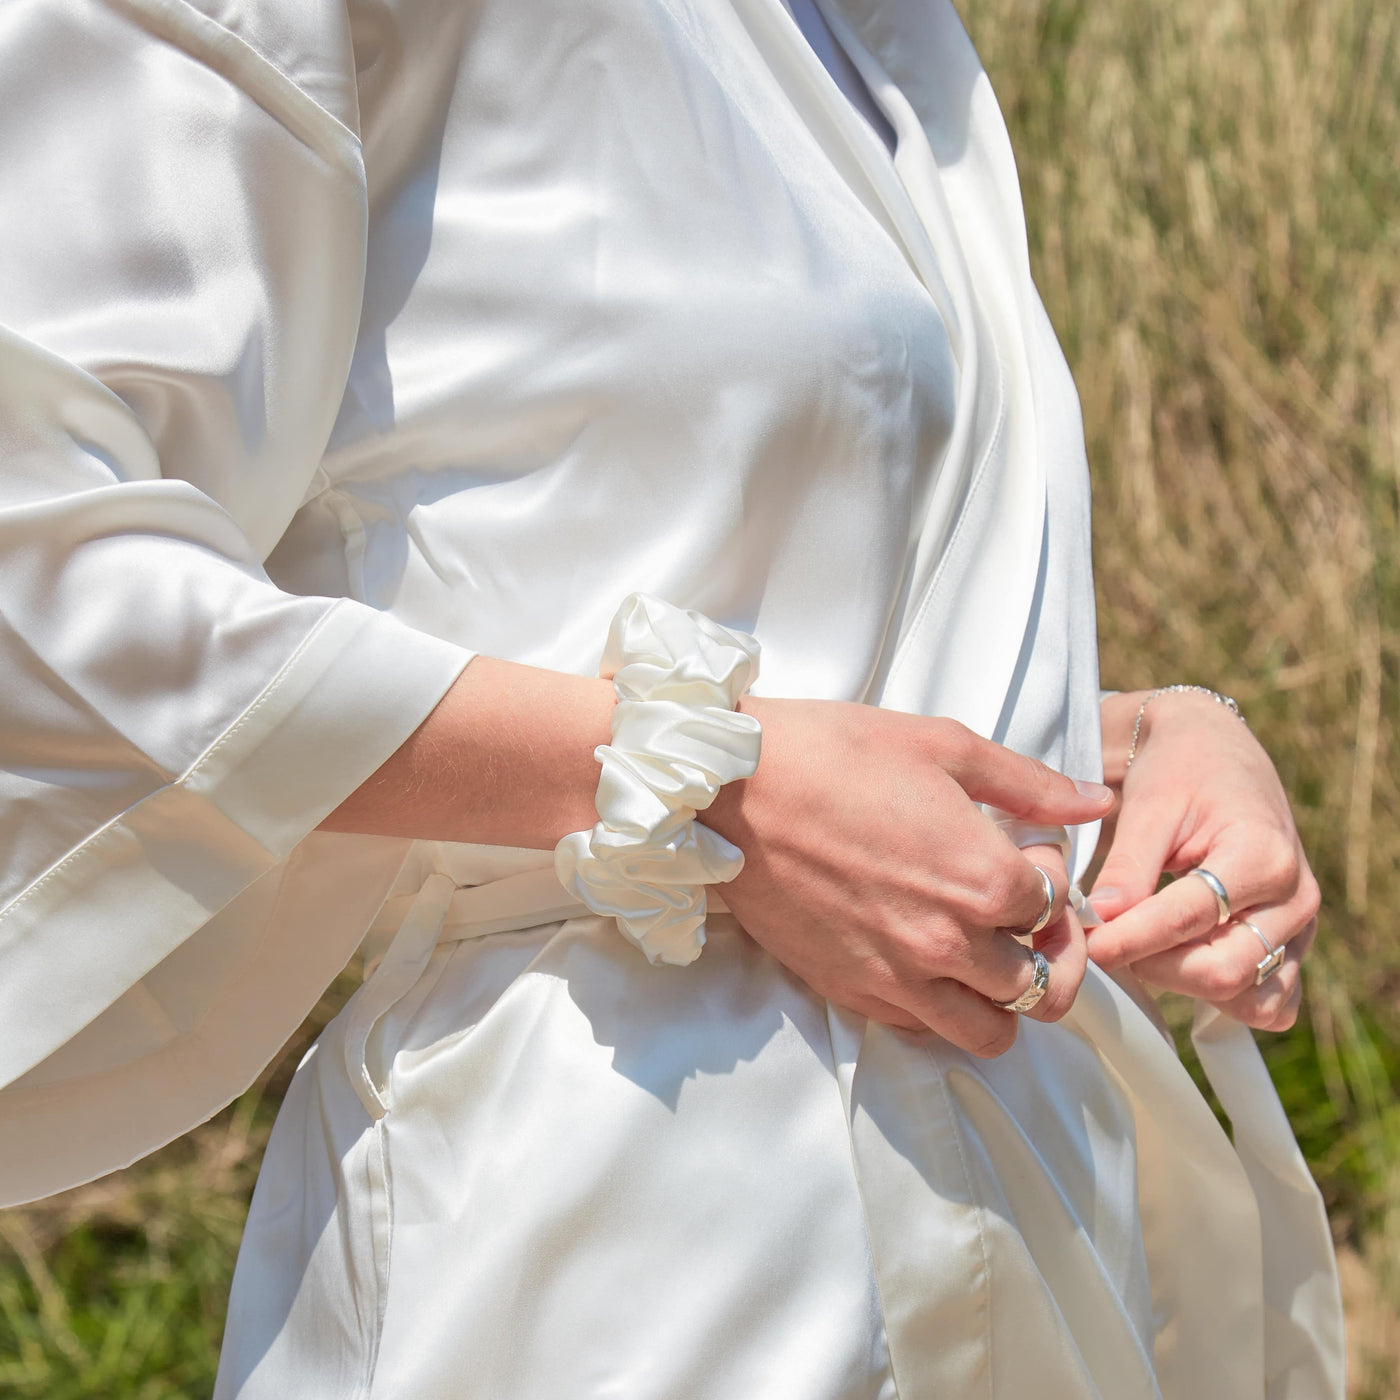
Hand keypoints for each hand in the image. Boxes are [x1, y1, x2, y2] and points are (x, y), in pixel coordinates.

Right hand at [704, 698, 1111, 1055]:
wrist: (731, 788)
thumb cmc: (835, 752)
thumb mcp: (943, 745)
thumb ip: (1028, 784)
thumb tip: (1094, 802)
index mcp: (985, 878)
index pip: (1061, 904)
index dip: (1051, 871)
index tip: (1022, 845)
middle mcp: (952, 942)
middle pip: (1046, 983)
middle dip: (1048, 946)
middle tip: (1019, 909)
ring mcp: (900, 977)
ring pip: (994, 1031)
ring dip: (1003, 996)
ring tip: (981, 950)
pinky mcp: (852, 991)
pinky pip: (924, 1030)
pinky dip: (941, 1007)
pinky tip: (924, 958)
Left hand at [1087, 690, 1319, 1030]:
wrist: (1217, 755)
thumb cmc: (1180, 773)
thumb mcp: (1150, 806)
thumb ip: (1128, 868)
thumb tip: (1102, 921)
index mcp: (1264, 854)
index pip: (1190, 919)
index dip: (1131, 938)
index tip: (1088, 943)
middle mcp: (1295, 898)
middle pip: (1223, 971)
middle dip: (1154, 966)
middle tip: (1108, 942)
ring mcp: (1301, 929)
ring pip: (1250, 999)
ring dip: (1186, 986)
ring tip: (1143, 946)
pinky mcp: (1293, 948)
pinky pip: (1269, 1004)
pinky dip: (1224, 998)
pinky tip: (1180, 962)